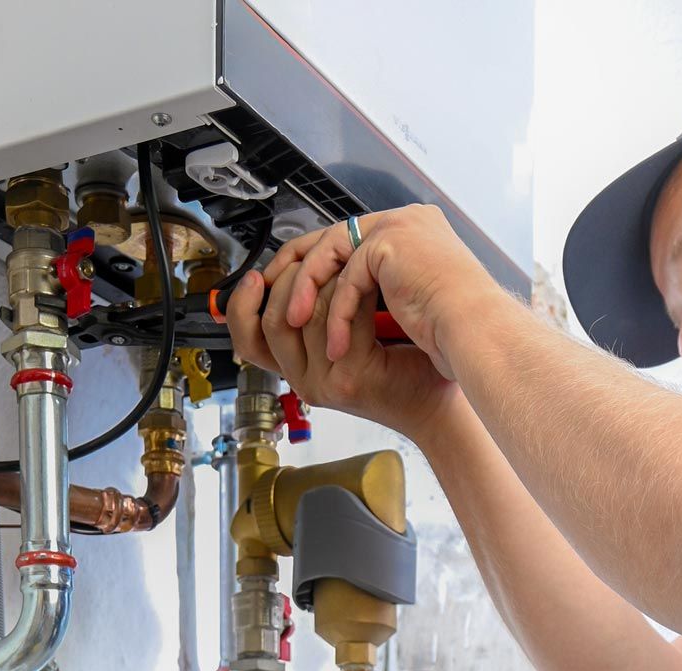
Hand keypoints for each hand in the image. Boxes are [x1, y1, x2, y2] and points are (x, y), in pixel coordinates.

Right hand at [226, 258, 456, 442]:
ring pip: (305, 312)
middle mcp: (306, 381)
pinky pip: (338, 316)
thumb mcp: (344, 339)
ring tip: (350, 263)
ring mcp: (327, 381)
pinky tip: (368, 277)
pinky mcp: (351, 376)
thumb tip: (295, 267)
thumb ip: (317, 314)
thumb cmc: (401, 369)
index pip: (250, 338)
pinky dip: (351, 288)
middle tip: (315, 257)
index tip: (258, 276)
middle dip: (290, 280)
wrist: (437, 403)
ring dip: (327, 278)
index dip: (244, 304)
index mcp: (298, 371)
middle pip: (273, 321)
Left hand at [268, 205, 500, 378]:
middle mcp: (402, 222)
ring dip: (307, 295)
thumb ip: (371, 299)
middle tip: (273, 302)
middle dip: (294, 274)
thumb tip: (331, 311)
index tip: (287, 295)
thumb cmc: (454, 338)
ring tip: (295, 328)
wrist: (479, 341)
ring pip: (328, 254)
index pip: (345, 241)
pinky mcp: (390, 243)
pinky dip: (336, 315)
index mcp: (407, 235)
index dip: (311, 268)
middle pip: (327, 239)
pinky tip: (334, 347)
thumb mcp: (403, 312)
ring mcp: (396, 227)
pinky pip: (347, 277)